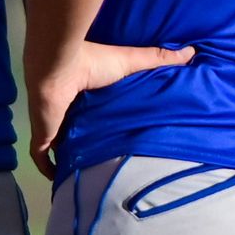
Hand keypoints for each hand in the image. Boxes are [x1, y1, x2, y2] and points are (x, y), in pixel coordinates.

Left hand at [25, 40, 195, 175]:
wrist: (60, 65)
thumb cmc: (94, 62)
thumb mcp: (132, 61)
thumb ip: (158, 59)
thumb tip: (192, 52)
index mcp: (86, 95)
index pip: (94, 113)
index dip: (104, 124)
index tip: (121, 136)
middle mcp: (70, 111)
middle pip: (78, 133)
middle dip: (89, 145)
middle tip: (108, 163)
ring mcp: (55, 125)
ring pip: (61, 147)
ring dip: (71, 159)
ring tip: (90, 176)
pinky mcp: (44, 137)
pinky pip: (42, 159)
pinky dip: (49, 170)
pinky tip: (61, 182)